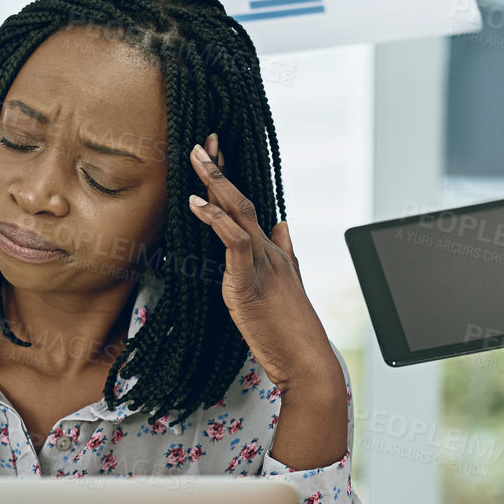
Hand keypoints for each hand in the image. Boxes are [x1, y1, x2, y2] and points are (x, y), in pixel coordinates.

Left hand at [186, 135, 338, 393]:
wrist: (308, 361)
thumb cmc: (292, 330)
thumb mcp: (287, 285)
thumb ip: (284, 253)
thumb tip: (282, 227)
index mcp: (274, 252)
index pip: (247, 207)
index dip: (229, 180)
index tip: (214, 154)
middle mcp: (270, 251)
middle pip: (242, 200)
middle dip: (220, 170)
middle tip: (201, 142)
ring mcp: (262, 264)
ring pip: (239, 213)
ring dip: (216, 183)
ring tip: (196, 159)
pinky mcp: (249, 282)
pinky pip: (234, 243)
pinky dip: (216, 220)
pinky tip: (198, 204)